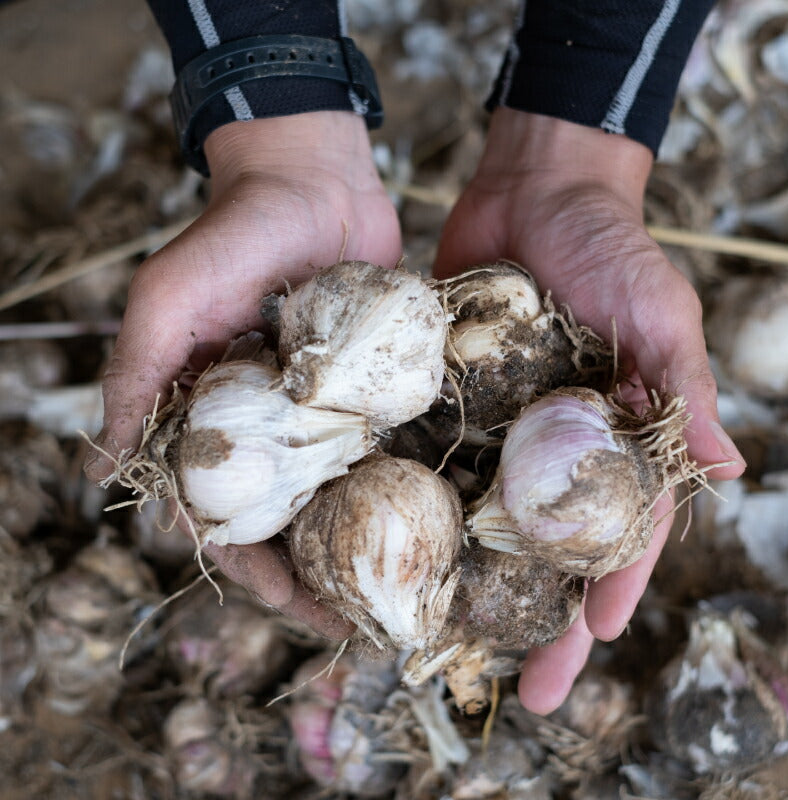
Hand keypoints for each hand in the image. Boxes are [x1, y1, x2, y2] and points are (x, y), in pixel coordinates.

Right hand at [85, 111, 401, 636]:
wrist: (312, 181)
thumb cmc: (231, 236)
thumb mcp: (168, 300)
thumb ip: (136, 377)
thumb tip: (100, 467)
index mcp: (212, 422)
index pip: (227, 517)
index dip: (257, 570)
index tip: (298, 608)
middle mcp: (268, 427)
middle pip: (293, 521)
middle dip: (322, 572)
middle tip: (369, 619)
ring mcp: (322, 410)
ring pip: (342, 494)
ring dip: (367, 539)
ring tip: (410, 585)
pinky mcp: (368, 386)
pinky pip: (384, 442)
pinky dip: (402, 480)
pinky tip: (437, 514)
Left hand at [434, 108, 745, 712]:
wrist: (532, 189)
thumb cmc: (607, 245)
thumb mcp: (656, 311)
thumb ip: (681, 387)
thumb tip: (730, 472)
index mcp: (618, 432)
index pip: (621, 526)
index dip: (612, 586)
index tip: (595, 642)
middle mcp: (558, 442)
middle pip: (551, 545)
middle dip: (543, 613)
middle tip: (524, 686)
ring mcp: (503, 424)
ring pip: (491, 519)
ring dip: (478, 580)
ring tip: (456, 642)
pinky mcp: (455, 398)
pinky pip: (441, 458)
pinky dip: (426, 504)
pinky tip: (403, 548)